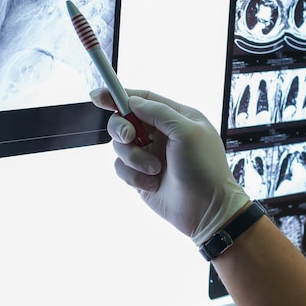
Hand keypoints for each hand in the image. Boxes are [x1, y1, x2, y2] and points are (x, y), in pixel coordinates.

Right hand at [90, 88, 249, 244]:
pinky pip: (121, 168)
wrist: (207, 210)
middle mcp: (160, 134)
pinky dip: (133, 176)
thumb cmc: (205, 168)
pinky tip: (153, 184)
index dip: (118, 95)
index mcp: (175, 117)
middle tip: (130, 137)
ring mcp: (149, 155)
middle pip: (124, 120)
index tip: (98, 95)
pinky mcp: (140, 176)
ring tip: (155, 170)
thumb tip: (132, 101)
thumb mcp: (187, 132)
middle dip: (122, 128)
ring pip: (120, 146)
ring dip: (134, 159)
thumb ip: (158, 112)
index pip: (142, 99)